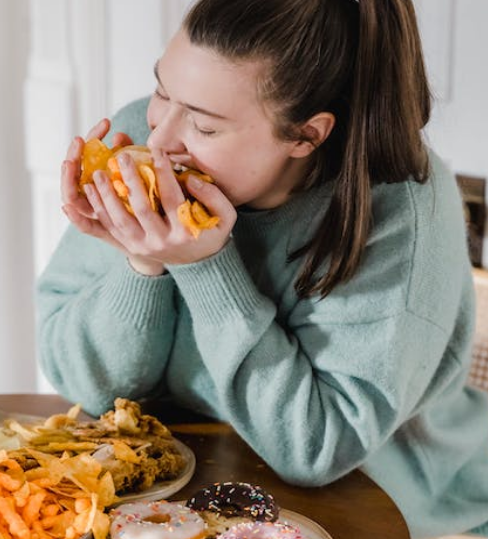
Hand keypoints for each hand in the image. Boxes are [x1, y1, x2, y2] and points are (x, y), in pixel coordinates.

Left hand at [62, 126, 236, 273]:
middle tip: (122, 157)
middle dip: (131, 180)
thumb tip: (191, 180)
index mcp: (185, 232)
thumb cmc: (212, 233)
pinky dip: (100, 209)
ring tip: (99, 173)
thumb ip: (214, 197)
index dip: (164, 173)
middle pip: (141, 209)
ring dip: (107, 196)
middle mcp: (162, 242)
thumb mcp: (225, 217)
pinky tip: (91, 191)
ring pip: (120, 220)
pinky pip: (110, 229)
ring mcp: (144, 247)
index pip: (171, 198)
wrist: (198, 264)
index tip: (157, 151)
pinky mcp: (131, 248)